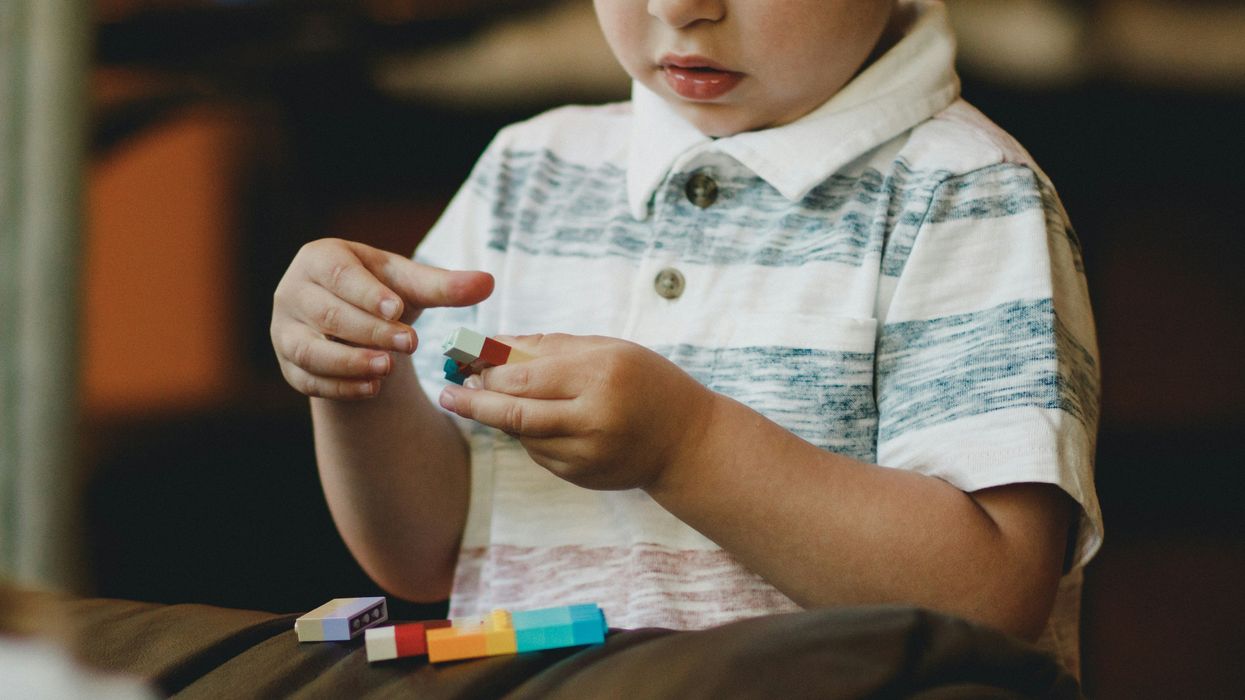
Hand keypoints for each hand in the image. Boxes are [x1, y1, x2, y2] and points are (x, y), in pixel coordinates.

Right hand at [271, 238, 492, 399]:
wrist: (353, 323)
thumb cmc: (382, 293)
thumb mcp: (411, 286)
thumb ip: (445, 286)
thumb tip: (488, 282)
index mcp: (320, 259)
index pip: (339, 275)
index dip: (367, 293)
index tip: (398, 309)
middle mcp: (293, 292)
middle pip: (327, 313)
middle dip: (369, 330)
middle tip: (408, 344)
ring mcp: (284, 330)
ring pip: (309, 349)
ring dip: (349, 362)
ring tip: (387, 369)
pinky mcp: (288, 364)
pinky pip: (308, 379)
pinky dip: (340, 387)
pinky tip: (371, 390)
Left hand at [438, 334, 716, 490]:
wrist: (687, 442)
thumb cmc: (646, 382)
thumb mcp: (607, 350)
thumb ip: (549, 346)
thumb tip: (493, 344)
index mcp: (600, 376)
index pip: (526, 376)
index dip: (488, 370)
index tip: (463, 361)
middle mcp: (593, 418)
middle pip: (514, 414)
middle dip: (474, 402)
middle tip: (449, 393)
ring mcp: (587, 454)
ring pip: (522, 436)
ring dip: (500, 417)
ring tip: (487, 399)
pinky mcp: (581, 476)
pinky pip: (538, 453)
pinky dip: (527, 435)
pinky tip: (534, 420)